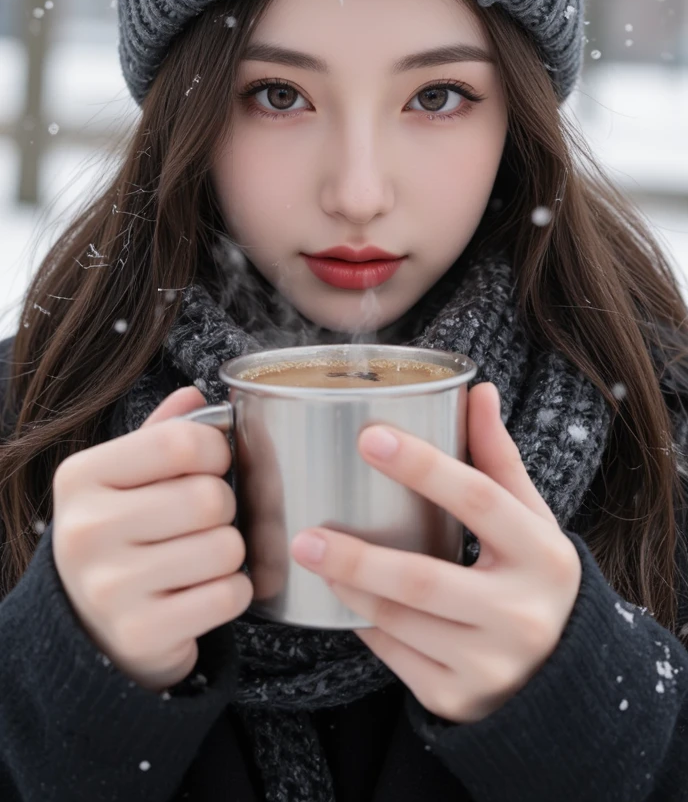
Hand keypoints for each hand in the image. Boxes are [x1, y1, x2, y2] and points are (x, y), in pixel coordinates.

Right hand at [52, 387, 252, 692]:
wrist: (90, 627)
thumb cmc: (122, 536)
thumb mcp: (124, 477)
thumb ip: (160, 434)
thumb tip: (195, 394)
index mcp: (81, 477)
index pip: (180, 442)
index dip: (216, 450)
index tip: (213, 465)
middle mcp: (86, 530)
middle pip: (209, 497)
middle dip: (225, 507)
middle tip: (206, 519)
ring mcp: (109, 587)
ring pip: (225, 548)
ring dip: (230, 552)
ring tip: (203, 556)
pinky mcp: (140, 633)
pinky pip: (228, 596)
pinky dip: (234, 591)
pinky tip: (205, 590)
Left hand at [290, 382, 581, 723]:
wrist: (563, 676)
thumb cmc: (532, 577)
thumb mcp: (529, 519)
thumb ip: (498, 458)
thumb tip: (478, 389)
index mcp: (542, 555)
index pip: (479, 499)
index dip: (424, 466)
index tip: (370, 437)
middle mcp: (521, 613)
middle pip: (423, 579)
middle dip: (356, 556)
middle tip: (305, 533)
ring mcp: (489, 664)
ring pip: (399, 621)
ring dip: (348, 588)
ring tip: (312, 557)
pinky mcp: (457, 698)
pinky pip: (393, 657)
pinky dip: (364, 625)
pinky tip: (343, 601)